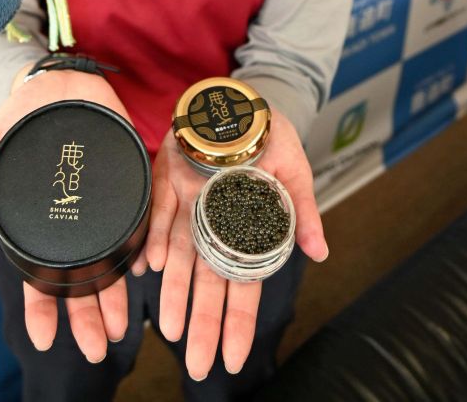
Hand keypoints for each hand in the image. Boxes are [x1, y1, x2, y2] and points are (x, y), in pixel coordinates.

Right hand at [0, 67, 146, 360]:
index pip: (40, 274)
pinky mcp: (129, 178)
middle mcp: (75, 217)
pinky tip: (148, 266)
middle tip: (99, 345)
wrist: (59, 76)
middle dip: (88, 315)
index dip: (42, 307)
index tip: (46, 339)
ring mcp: (103, 201)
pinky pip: (141, 218)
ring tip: (127, 324)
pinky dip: (144, 245)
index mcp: (43, 218)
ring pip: (112, 257)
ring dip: (117, 293)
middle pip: (82, 278)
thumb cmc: (22, 114)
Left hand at [145, 107, 327, 379]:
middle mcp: (214, 225)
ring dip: (173, 292)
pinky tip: (147, 267)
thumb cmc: (272, 139)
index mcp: (245, 230)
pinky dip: (151, 239)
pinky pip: (157, 213)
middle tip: (198, 365)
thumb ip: (303, 213)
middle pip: (207, 283)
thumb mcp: (295, 174)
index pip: (242, 286)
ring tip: (167, 330)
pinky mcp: (168, 180)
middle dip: (203, 324)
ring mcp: (189, 205)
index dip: (238, 323)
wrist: (242, 101)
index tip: (234, 360)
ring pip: (178, 256)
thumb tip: (320, 253)